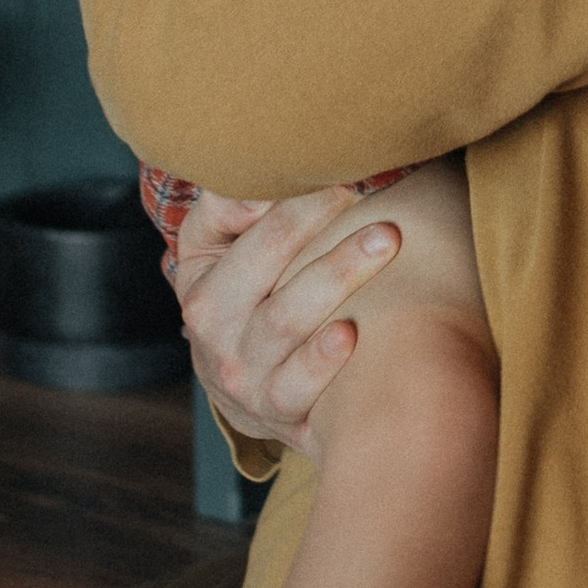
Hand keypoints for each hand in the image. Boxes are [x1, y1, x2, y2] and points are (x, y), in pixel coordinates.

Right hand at [167, 180, 407, 456]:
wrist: (246, 388)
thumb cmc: (244, 297)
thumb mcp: (217, 252)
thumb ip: (227, 208)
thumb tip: (254, 190)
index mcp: (202, 288)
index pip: (259, 238)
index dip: (307, 202)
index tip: (353, 174)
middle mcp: (217, 337)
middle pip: (274, 279)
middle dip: (331, 242)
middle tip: (384, 213)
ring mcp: (247, 380)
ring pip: (287, 326)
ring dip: (338, 280)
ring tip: (385, 244)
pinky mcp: (278, 413)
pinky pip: (296, 389)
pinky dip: (322, 363)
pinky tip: (352, 333)